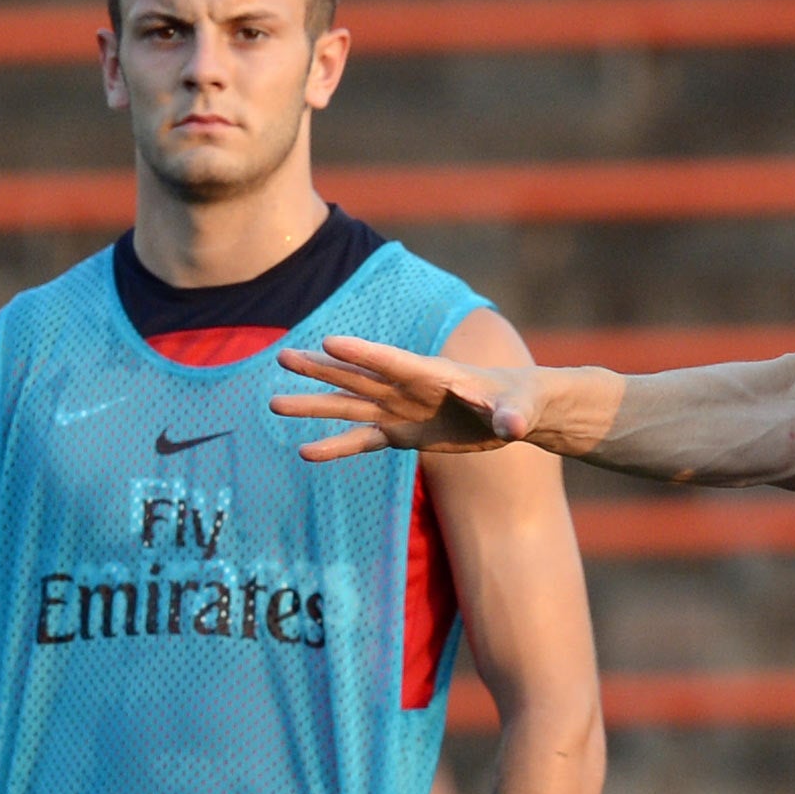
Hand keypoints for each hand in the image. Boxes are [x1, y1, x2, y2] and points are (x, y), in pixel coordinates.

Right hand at [272, 336, 539, 460]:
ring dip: (314, 405)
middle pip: (358, 377)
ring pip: (350, 405)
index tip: (328, 341)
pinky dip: (336, 446)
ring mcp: (401, 409)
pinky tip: (305, 452)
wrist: (515, 413)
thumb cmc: (520, 403)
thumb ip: (512, 416)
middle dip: (322, 368)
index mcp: (435, 374)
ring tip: (274, 403)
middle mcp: (409, 388)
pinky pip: (362, 439)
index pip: (394, 361)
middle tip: (282, 357)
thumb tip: (514, 428)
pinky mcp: (402, 433)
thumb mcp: (520, 410)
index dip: (363, 352)